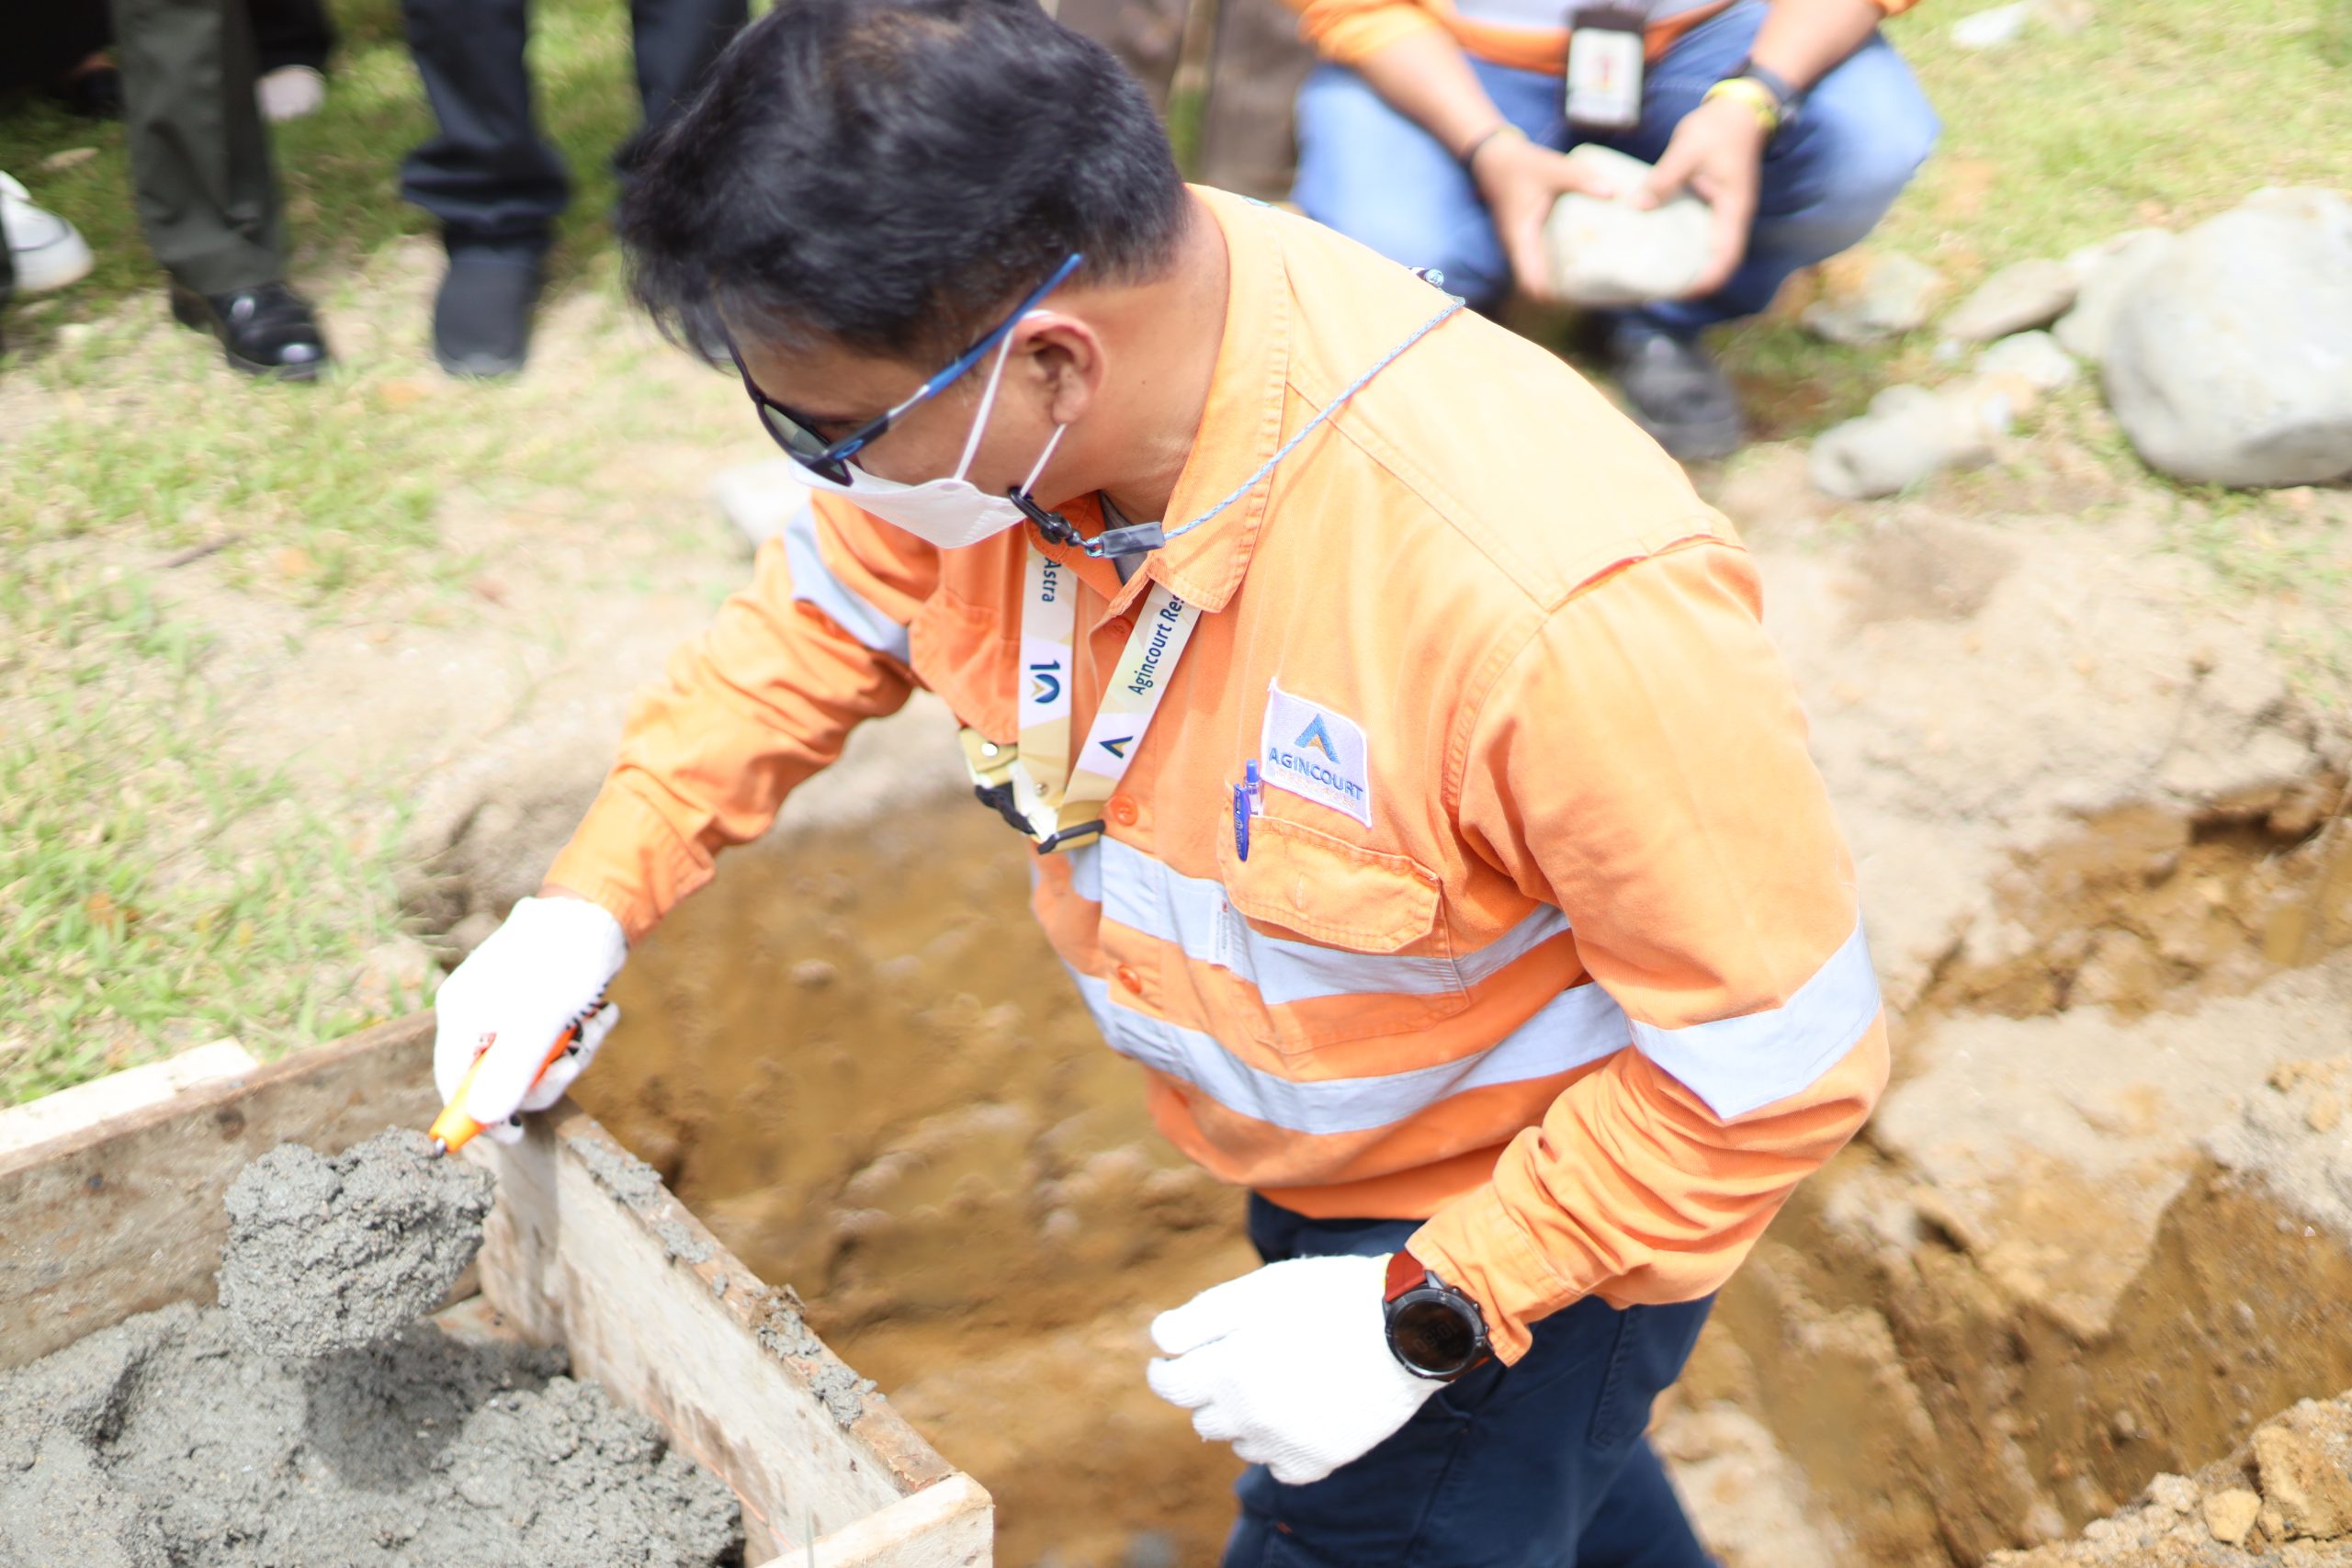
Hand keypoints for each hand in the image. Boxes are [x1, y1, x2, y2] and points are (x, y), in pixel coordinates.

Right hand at [431, 894, 626, 1143]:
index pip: (453, 1083)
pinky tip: (602, 1015)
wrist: (597, 911)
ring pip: (533, 1063)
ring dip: (571, 1053)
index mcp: (462, 1016)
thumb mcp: (538, 1024)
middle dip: (544, 1077)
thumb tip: (485, 1120)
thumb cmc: (563, 961)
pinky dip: (580, 1035)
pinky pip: (552, 1043)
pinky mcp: (537, 1007)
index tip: (513, 1135)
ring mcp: (507, 1010)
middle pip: (499, 1079)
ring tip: (595, 1024)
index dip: (477, 1116)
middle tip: (573, 1059)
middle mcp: (478, 1014)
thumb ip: (510, 1073)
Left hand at [1146, 1254, 1439, 1484]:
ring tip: (1278, 1380)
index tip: (1169, 1361)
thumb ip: (1199, 1317)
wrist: (1407, 1327)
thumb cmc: (1329, 1298)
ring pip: (1240, 1442)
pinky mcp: (1319, 1461)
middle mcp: (1251, 1417)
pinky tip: (1299, 1413)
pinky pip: (1279, 1465)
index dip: (1164, 1370)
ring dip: (1244, 1417)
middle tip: (1238, 1360)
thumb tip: (1159, 1341)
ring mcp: (1285, 1445)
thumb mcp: (1259, 1289)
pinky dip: (1280, 1445)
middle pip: (1202, 1417)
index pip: (1170, 1386)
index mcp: (1229, 1371)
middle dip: (1210, 1390)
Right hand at [1470, 128, 1623, 303]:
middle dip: (1564, 295)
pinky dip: (1560, 266)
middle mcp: (1519, 248)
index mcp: (1520, 239)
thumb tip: (1614, 193)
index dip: (1552, 299)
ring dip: (1562, 283)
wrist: (1495, 158)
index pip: (1531, 282)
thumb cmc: (1520, 165)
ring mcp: (1523, 245)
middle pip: (1538, 286)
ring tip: (1595, 283)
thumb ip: (1581, 179)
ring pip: (1540, 275)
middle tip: (1597, 296)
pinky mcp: (1529, 239)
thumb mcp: (1552, 168)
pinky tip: (1585, 260)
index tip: (1578, 303)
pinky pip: (1543, 261)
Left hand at [1634, 93, 1768, 296]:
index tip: (1680, 293)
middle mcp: (1731, 217)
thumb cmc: (1717, 127)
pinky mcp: (1712, 206)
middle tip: (1659, 292)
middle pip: (1717, 262)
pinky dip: (1684, 247)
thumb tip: (1636, 206)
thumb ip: (1663, 180)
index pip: (1726, 257)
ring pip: (1709, 252)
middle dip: (1693, 282)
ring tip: (1657, 277)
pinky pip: (1700, 235)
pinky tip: (1659, 248)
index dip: (1706, 280)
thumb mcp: (1686, 150)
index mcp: (1733, 208)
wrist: (1737, 110)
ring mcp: (1723, 213)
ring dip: (1689, 267)